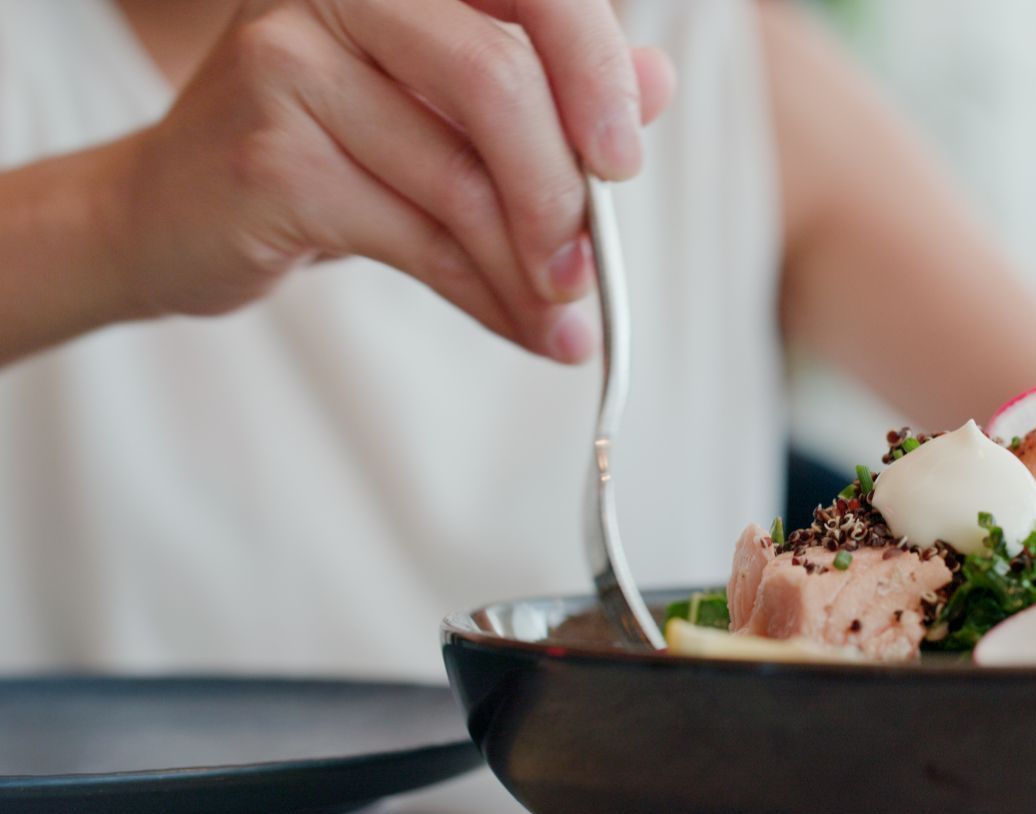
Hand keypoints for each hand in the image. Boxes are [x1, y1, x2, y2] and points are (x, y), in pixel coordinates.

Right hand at [109, 0, 674, 362]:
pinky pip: (417, 239)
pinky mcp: (267, 155)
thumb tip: (659, 83)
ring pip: (461, 178)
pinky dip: (485, 296)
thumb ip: (552, 91)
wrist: (175, 214)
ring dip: (531, 268)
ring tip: (568, 320)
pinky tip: (522, 328)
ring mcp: (288, 62)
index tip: (625, 162)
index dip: (595, 70)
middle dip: (563, 191)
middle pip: (496, 80)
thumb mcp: (449, 112)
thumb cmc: (335, 150)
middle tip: (593, 270)